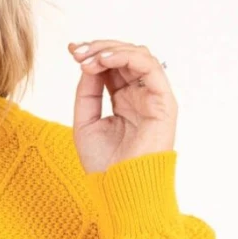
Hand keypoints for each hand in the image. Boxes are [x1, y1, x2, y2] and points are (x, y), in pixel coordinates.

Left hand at [67, 39, 176, 173]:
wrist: (120, 190)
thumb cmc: (104, 166)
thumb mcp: (86, 122)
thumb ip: (87, 92)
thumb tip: (87, 63)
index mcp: (124, 100)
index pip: (112, 66)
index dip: (93, 54)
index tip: (72, 51)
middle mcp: (140, 96)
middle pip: (125, 56)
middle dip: (99, 48)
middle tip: (78, 51)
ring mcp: (153, 98)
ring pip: (139, 55)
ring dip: (111, 50)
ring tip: (90, 57)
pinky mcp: (164, 102)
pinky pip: (150, 67)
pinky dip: (127, 57)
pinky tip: (104, 60)